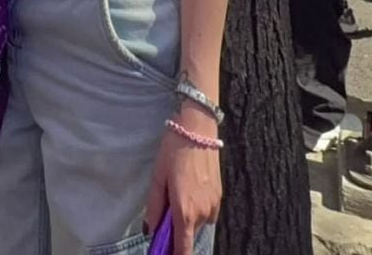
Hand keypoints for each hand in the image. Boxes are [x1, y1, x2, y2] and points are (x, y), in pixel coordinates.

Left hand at [145, 122, 220, 254]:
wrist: (198, 129)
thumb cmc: (174, 151)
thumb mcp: (158, 177)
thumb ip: (155, 207)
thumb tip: (151, 229)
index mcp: (185, 211)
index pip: (183, 249)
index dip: (174, 254)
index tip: (165, 251)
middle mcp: (202, 213)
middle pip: (189, 235)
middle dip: (177, 229)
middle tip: (166, 208)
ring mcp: (214, 205)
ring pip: (198, 224)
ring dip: (188, 218)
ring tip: (178, 191)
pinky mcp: (220, 196)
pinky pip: (207, 213)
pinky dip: (198, 209)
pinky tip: (190, 190)